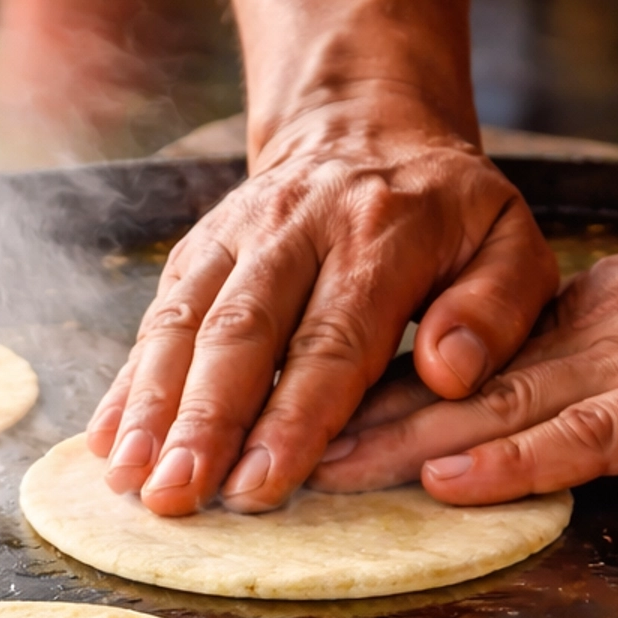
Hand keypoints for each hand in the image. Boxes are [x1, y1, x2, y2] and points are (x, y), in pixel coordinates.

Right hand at [85, 99, 560, 515]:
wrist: (365, 124)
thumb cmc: (449, 214)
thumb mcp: (510, 242)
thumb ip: (497, 308)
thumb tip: (450, 372)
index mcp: (385, 232)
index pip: (334, 337)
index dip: (294, 415)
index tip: (263, 483)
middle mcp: (300, 226)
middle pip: (243, 332)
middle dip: (205, 420)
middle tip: (177, 493)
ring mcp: (238, 233)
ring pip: (187, 321)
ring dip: (153, 405)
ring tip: (129, 478)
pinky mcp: (199, 248)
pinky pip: (158, 315)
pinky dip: (129, 381)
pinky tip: (107, 441)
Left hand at [309, 203, 617, 501]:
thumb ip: (594, 366)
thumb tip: (497, 408)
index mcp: (586, 327)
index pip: (458, 364)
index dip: (369, 392)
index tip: (286, 418)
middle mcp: (594, 348)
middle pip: (450, 388)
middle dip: (349, 421)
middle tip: (262, 453)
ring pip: (498, 410)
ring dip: (401, 445)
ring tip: (318, 472)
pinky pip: (593, 435)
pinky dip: (518, 459)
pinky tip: (449, 478)